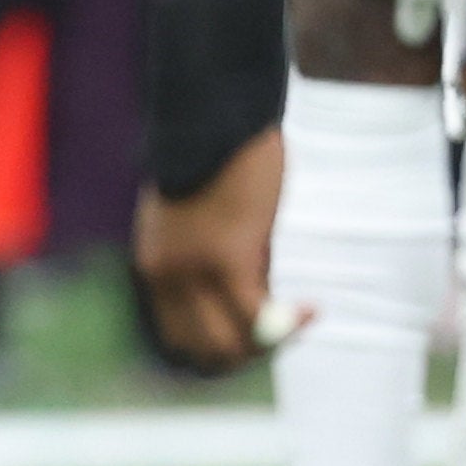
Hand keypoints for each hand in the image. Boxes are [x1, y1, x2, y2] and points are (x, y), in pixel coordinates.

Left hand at [131, 124, 289, 374]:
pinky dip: (288, 324)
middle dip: (247, 353)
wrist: (215, 112)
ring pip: (229, 344)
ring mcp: (192, 270)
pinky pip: (258, 317)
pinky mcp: (227, 258)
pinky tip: (312, 310)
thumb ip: (218, 261)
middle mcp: (165, 276)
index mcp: (154, 266)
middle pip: (202, 350)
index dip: (220, 348)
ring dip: (268, 345)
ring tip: (298, 319)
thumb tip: (257, 303)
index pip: (178, 338)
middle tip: (283, 334)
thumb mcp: (205, 218)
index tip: (256, 335)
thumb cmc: (217, 156)